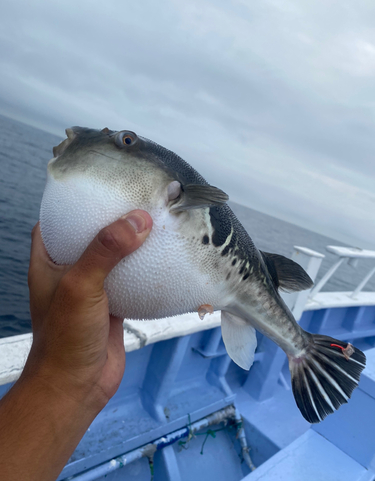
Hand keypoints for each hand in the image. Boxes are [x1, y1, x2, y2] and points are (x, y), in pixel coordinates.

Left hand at [25, 210, 152, 410]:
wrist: (79, 386)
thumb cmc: (67, 337)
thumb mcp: (80, 286)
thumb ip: (106, 251)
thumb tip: (138, 219)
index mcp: (50, 259)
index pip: (59, 219)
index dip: (77, 200)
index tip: (104, 185)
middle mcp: (71, 269)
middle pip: (93, 234)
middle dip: (114, 219)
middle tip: (138, 199)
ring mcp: (94, 286)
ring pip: (115, 256)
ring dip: (133, 243)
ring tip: (155, 221)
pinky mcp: (114, 302)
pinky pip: (131, 277)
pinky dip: (145, 267)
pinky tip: (163, 255)